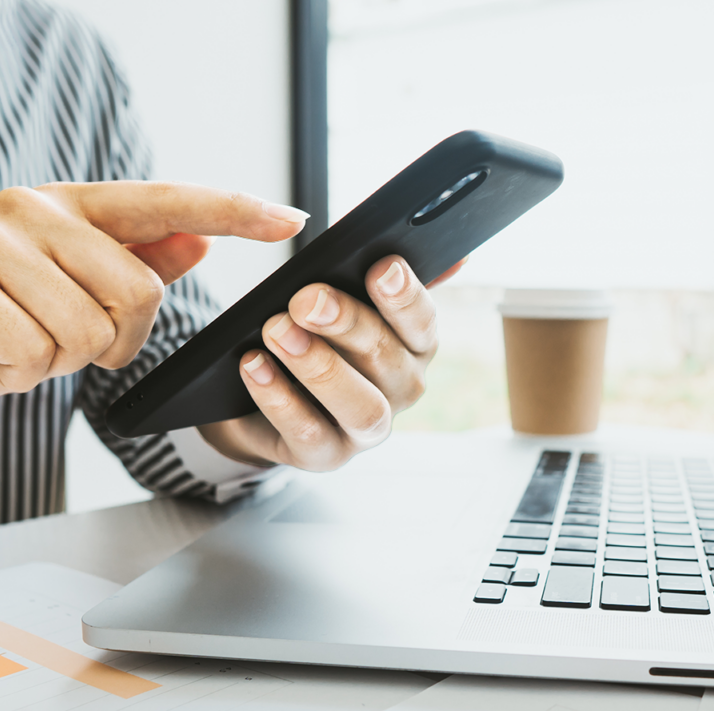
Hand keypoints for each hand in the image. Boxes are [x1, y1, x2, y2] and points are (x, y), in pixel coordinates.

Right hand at [0, 182, 305, 479]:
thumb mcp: (74, 297)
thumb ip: (134, 264)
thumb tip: (200, 241)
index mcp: (67, 206)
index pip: (166, 201)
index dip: (233, 211)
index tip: (292, 217)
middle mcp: (28, 209)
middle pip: (137, 290)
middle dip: (112, 341)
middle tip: (57, 343)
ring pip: (87, 331)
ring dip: (57, 362)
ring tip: (14, 346)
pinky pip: (34, 354)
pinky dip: (17, 376)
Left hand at [198, 256, 462, 471]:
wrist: (258, 398)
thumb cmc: (314, 337)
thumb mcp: (346, 298)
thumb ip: (388, 275)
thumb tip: (459, 257)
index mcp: (414, 345)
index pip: (423, 321)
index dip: (405, 296)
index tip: (380, 268)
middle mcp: (400, 389)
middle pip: (388, 359)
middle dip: (347, 324)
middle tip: (306, 298)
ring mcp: (365, 429)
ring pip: (361, 406)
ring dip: (319, 367)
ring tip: (277, 331)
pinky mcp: (324, 455)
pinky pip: (308, 432)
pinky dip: (279, 398)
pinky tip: (254, 364)